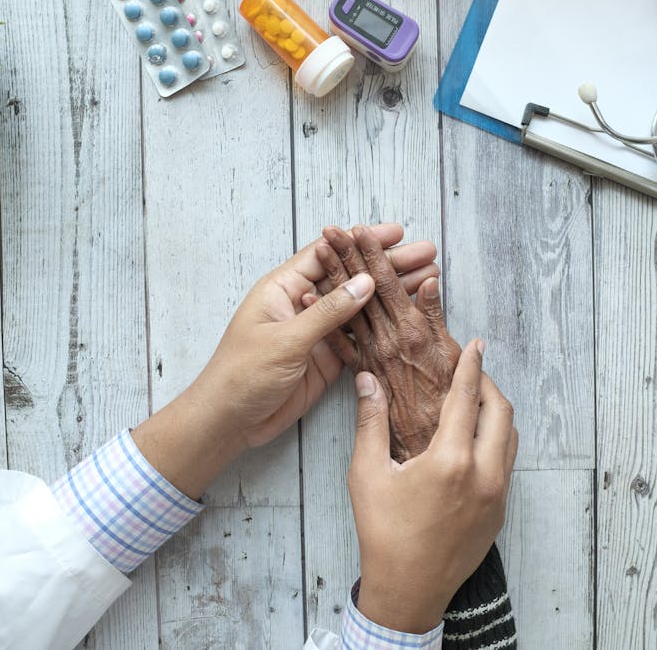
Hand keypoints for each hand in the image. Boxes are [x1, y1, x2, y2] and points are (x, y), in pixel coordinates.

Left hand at [133, 224, 438, 498]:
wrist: (229, 421)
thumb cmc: (242, 374)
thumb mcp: (286, 340)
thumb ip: (327, 312)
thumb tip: (365, 282)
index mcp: (284, 288)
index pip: (328, 253)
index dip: (363, 242)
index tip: (397, 234)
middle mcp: (302, 305)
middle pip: (351, 277)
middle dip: (388, 264)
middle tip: (426, 253)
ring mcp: (316, 332)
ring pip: (360, 307)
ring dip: (392, 294)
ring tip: (428, 278)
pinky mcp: (326, 359)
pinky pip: (359, 337)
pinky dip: (383, 326)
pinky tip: (408, 317)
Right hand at [348, 341, 517, 632]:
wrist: (409, 590)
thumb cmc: (384, 534)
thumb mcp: (368, 475)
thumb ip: (371, 422)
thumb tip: (368, 381)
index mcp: (450, 460)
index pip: (467, 397)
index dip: (470, 365)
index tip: (475, 344)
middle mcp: (483, 474)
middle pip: (501, 412)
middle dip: (488, 384)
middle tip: (471, 372)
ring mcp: (497, 495)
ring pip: (511, 438)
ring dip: (496, 413)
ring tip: (473, 403)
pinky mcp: (500, 512)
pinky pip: (508, 464)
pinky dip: (497, 442)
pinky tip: (474, 443)